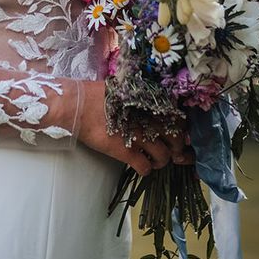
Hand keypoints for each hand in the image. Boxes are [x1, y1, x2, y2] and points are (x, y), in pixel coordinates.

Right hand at [76, 80, 194, 175]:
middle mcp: (149, 119)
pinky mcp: (125, 151)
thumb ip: (140, 98)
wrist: (77, 105)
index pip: (178, 118)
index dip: (182, 129)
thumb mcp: (124, 89)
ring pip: (163, 156)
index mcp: (150, 102)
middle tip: (171, 151)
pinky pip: (144, 167)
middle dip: (176, 148)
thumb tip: (150, 105)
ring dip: (161, 161)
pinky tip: (141, 167)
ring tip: (154, 160)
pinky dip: (146, 170)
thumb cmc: (96, 94)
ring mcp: (138, 136)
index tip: (180, 135)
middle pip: (175, 139)